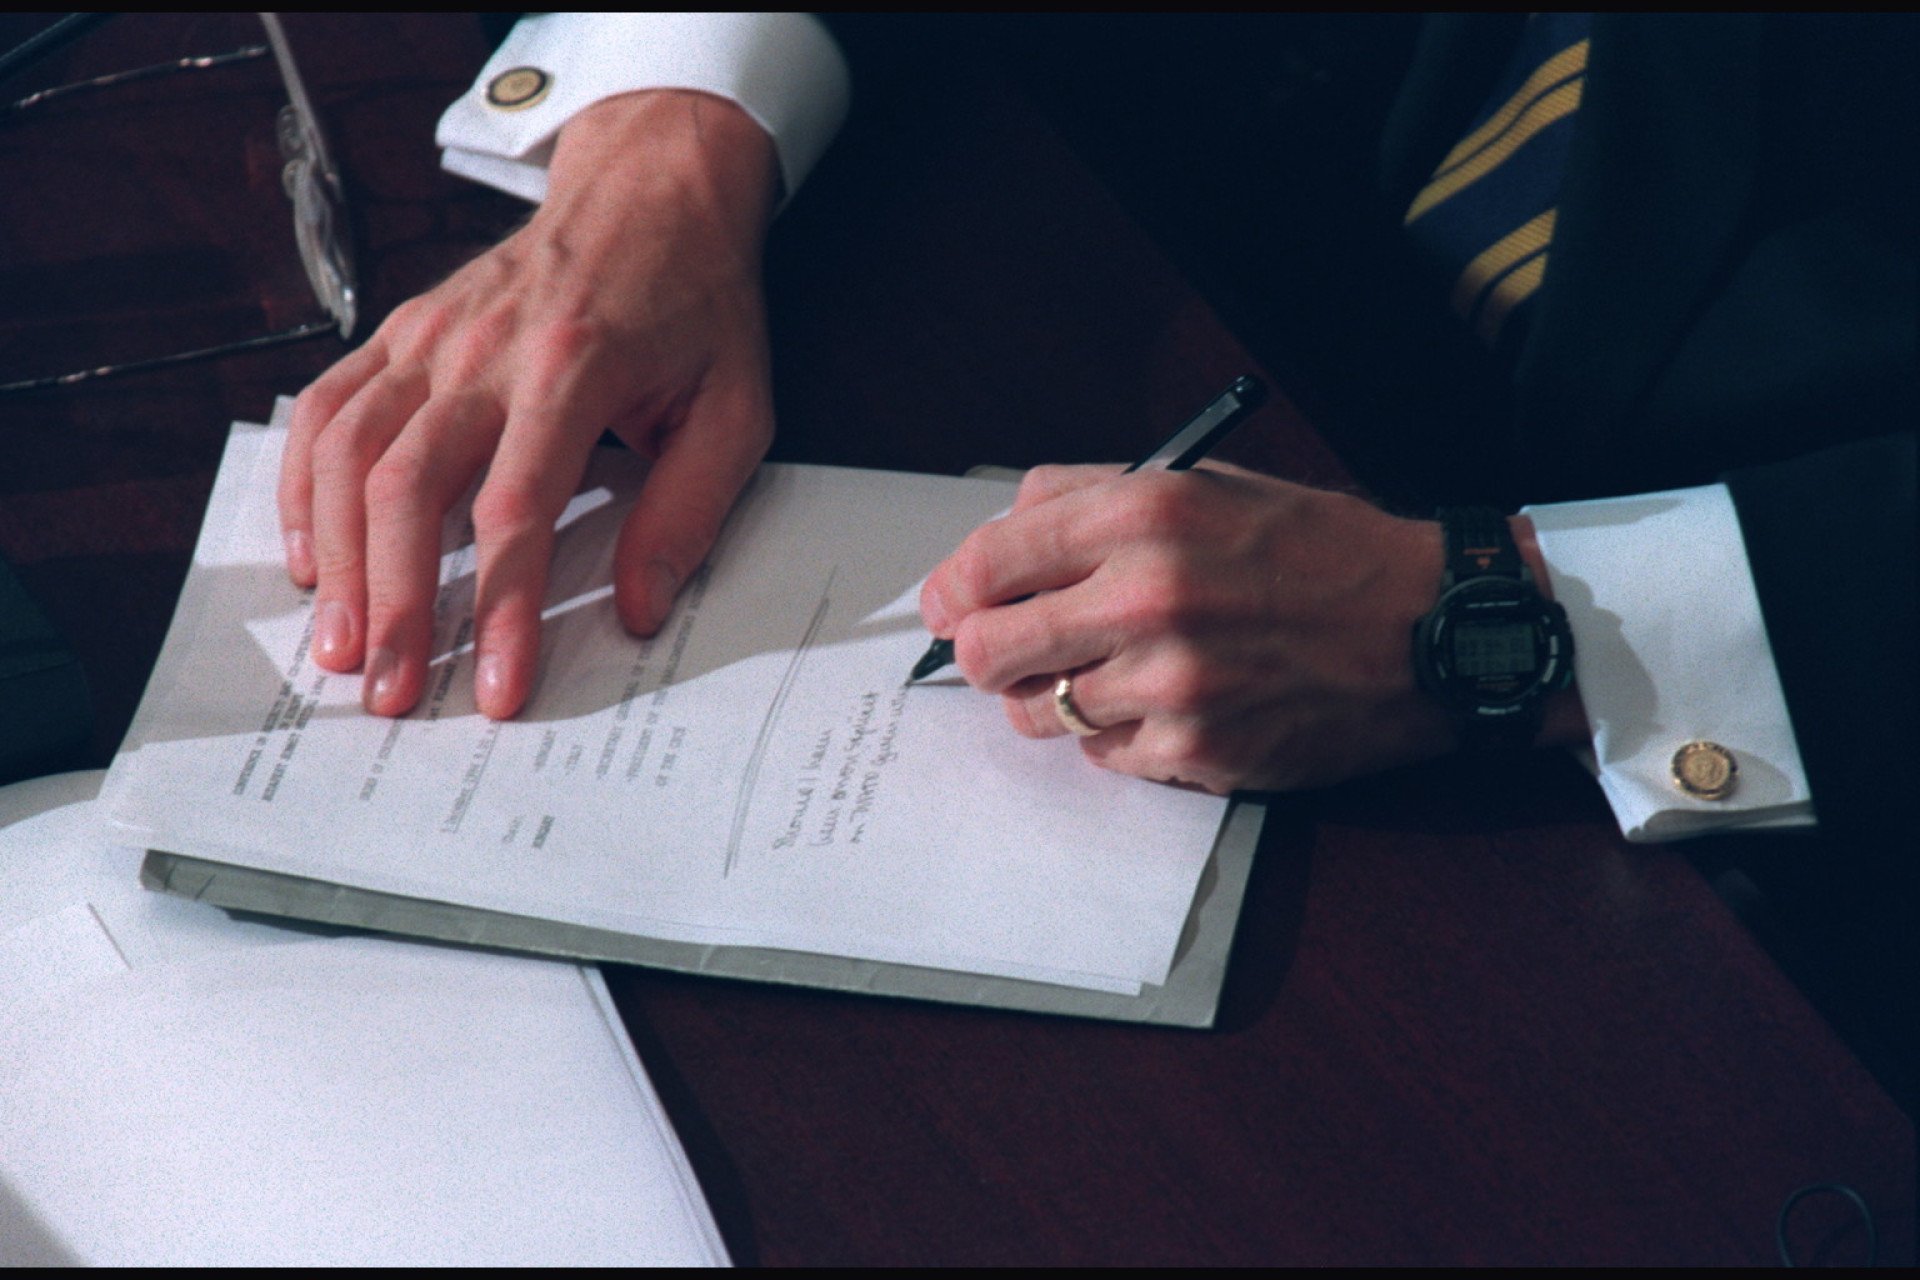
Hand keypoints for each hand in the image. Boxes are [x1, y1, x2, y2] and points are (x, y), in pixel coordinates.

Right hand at [279, 89, 780, 718]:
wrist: (651, 187)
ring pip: (348, 453)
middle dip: (395, 603)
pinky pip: (325, 410)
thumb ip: (689, 509)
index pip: (516, 510)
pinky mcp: (400, 331)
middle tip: (392, 693)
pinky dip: (305, 486)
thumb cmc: (697, 304)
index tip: (498, 689)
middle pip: (408, 489)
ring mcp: (428, 335)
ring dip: (337, 558)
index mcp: (571, 369)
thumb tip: (637, 609)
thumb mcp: (736, 407)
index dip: (500, 608)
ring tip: (341, 647)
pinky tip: (312, 555)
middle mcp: (481, 350)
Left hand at [919, 463, 1468, 793]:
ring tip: (1106, 674)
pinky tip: (1166, 705)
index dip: (951, 590)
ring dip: (1054, 698)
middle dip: (985, 654)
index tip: (949, 605)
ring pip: (1038, 713)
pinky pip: (1103, 756)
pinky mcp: (1196, 752)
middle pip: (987, 650)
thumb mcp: (1203, 486)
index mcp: (1142, 515)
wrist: (1427, 629)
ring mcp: (1170, 685)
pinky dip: (1118, 736)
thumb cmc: (1314, 551)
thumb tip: (996, 533)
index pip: (987, 560)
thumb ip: (1088, 495)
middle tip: (1009, 652)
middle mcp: (1147, 597)